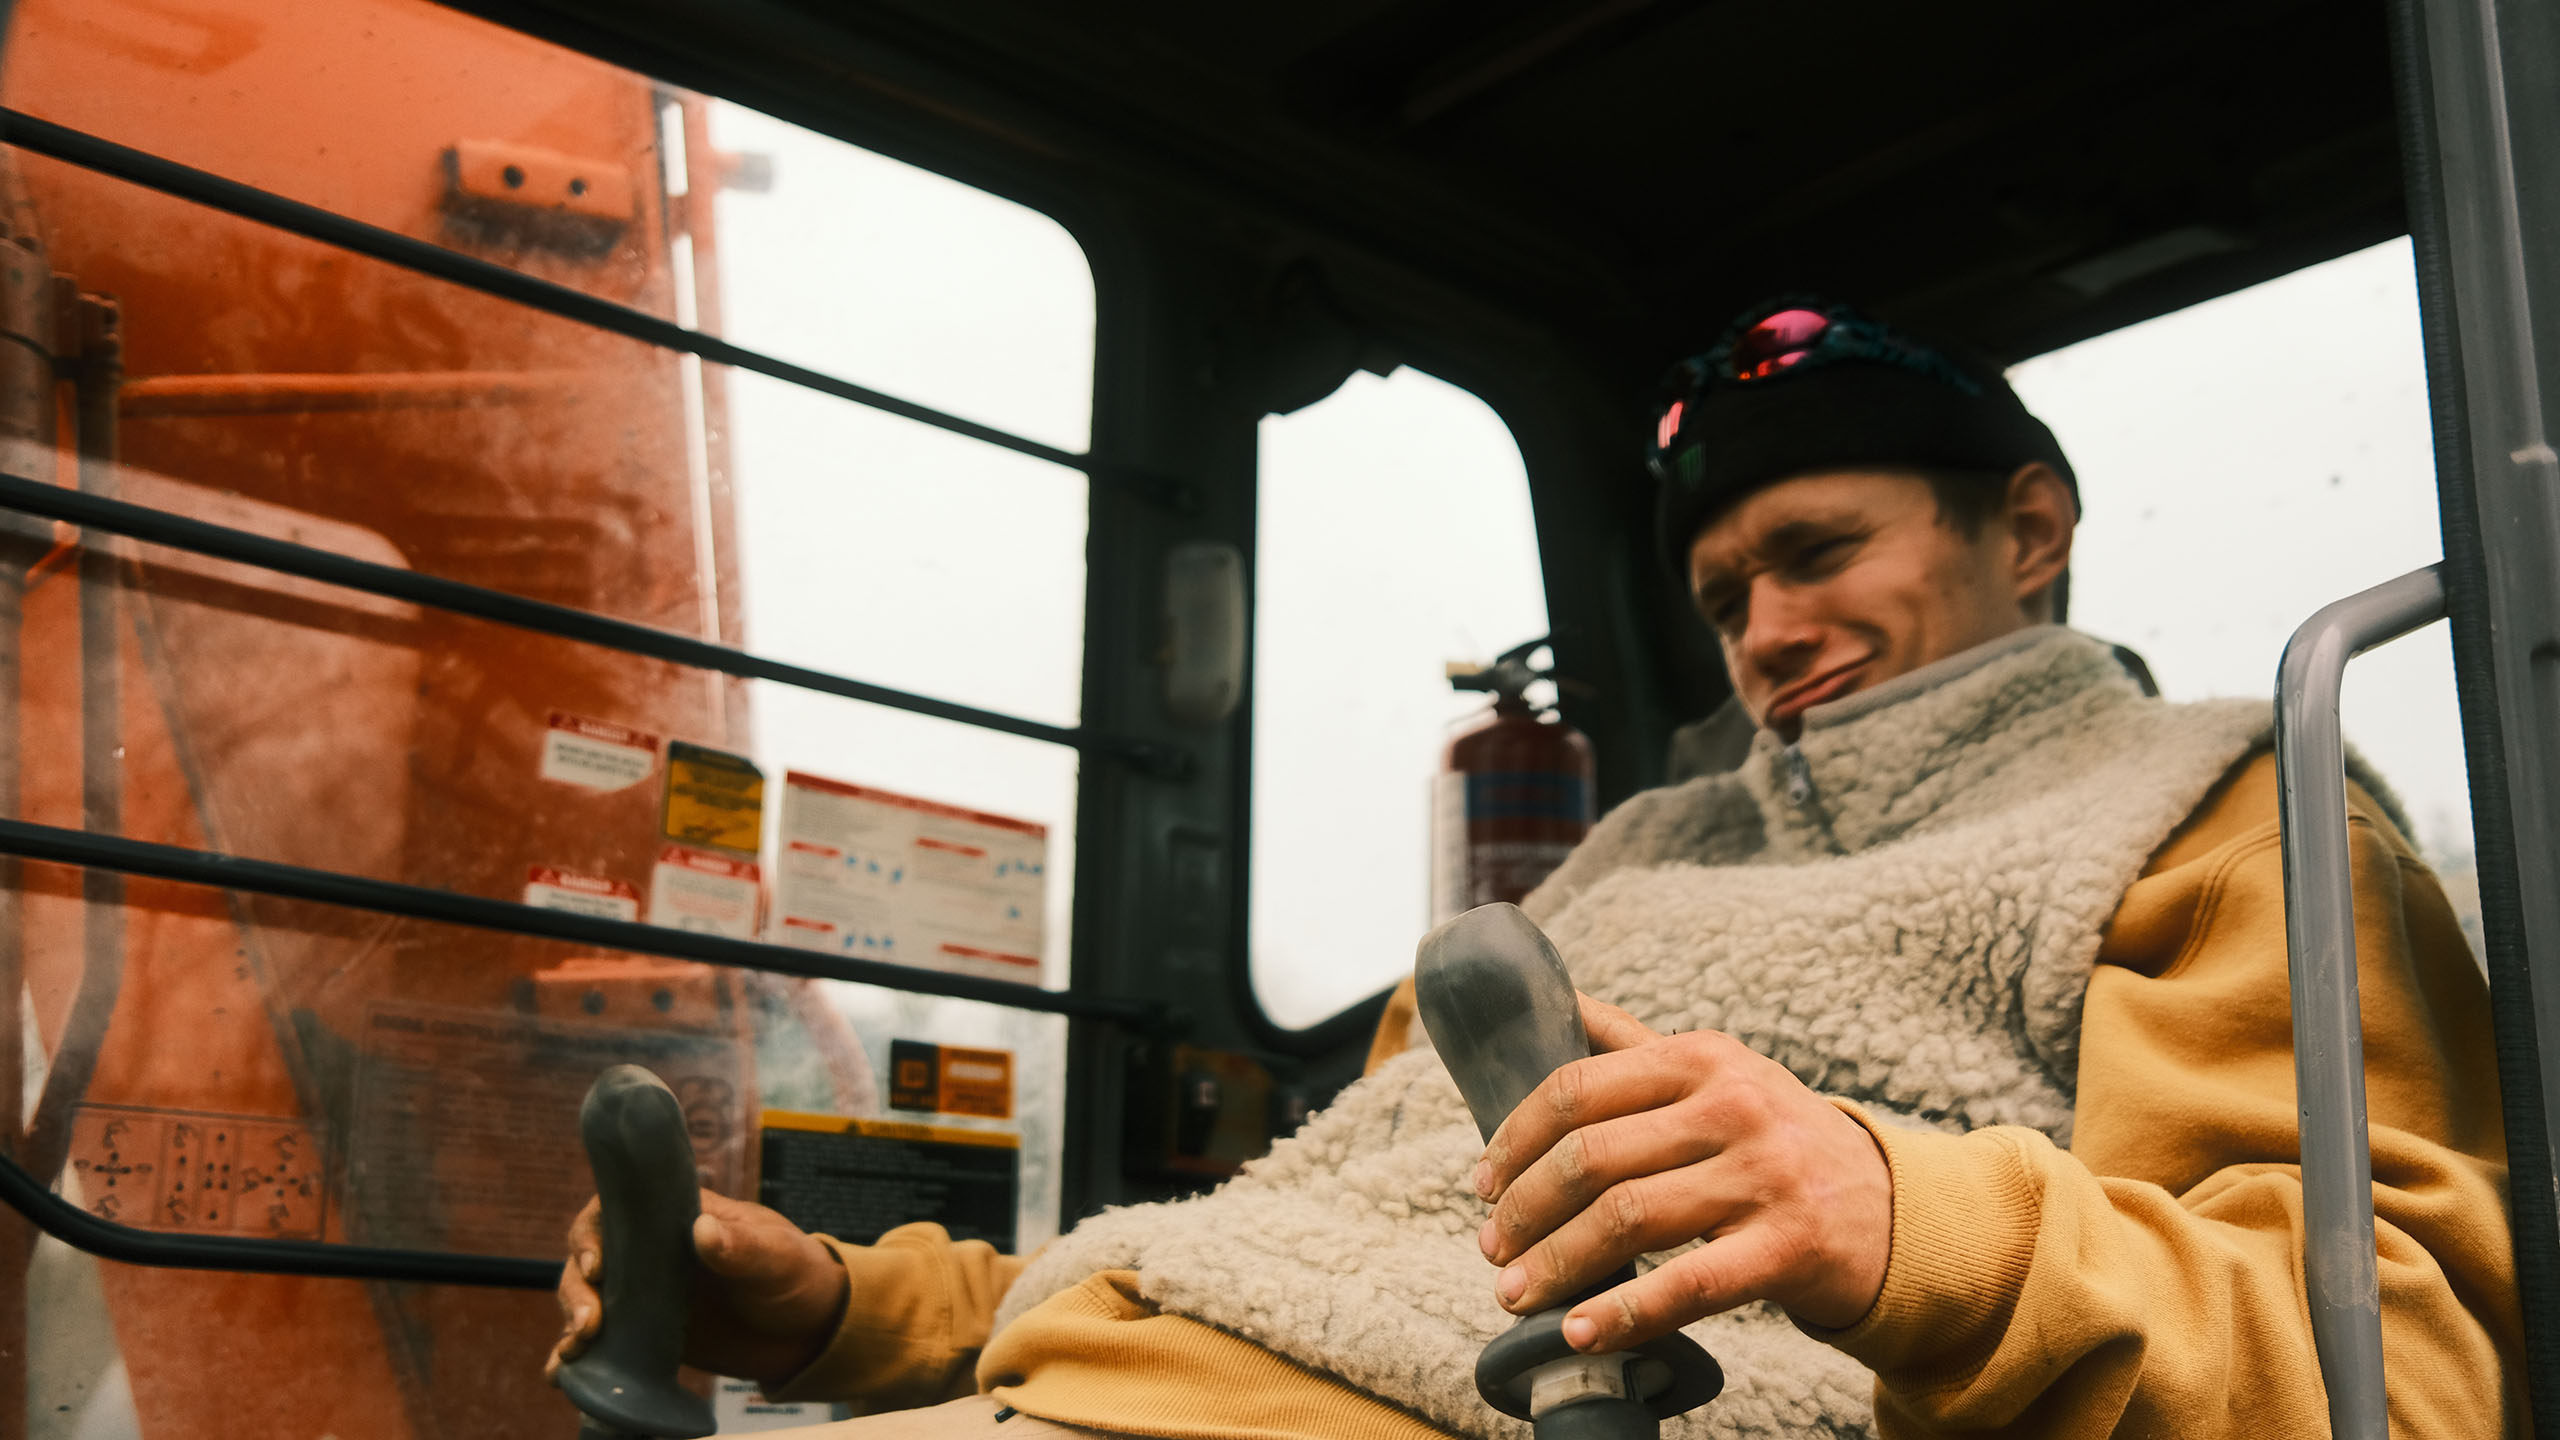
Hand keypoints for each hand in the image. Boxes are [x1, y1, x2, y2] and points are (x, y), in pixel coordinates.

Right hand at [546, 1189, 850, 1388]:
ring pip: (587, 1299)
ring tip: (575, 1351)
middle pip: (590, 1258)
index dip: (592, 1233)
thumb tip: (701, 1231)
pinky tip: (562, 1375)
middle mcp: (653, 1252)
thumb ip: (742, 1247)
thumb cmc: (797, 1276)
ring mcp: (646, 1294)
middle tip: (589, 1325)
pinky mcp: (646, 1334)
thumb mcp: (777, 1258)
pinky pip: (603, 1343)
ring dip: (571, 1321)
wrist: (809, 1332)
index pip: (617, 1210)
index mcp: (679, 1217)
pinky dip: (575, 1358)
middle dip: (576, 1289)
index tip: (596, 1266)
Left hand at [1471, 994, 1892, 1350]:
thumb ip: (1635, 1045)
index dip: (1516, 1139)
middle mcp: (1732, 1106)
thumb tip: (1555, 1000)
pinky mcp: (1788, 1247)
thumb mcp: (1719, 1074)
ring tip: (1515, 1294)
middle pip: (1592, 1157)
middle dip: (1525, 1207)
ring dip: (1556, 1262)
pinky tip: (1580, 1330)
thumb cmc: (1778, 1139)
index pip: (1578, 1089)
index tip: (1483, 1182)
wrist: (1892, 1209)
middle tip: (1492, 1247)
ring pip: (1628, 1218)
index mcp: (1701, 1058)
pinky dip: (1624, 1312)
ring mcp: (1764, 1176)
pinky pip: (1688, 1284)